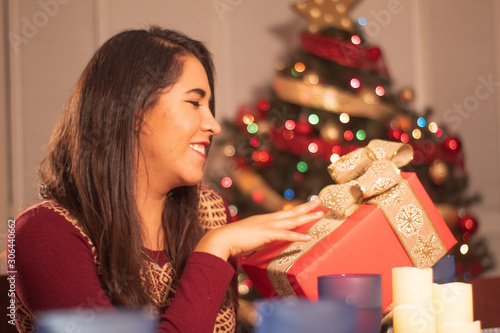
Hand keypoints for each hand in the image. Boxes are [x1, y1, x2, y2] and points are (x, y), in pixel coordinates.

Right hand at [194, 199, 323, 260]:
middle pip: (291, 212)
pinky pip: (286, 235)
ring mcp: (268, 226)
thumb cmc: (233, 240)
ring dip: (307, 217)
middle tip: (320, 202)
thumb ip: (261, 239)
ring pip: (292, 220)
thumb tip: (266, 243)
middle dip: (307, 208)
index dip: (297, 210)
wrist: (222, 239)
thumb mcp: (251, 238)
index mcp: (264, 220)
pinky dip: (298, 236)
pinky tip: (308, 237)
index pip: (284, 213)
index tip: (307, 206)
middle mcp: (268, 220)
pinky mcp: (267, 234)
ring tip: (320, 214)